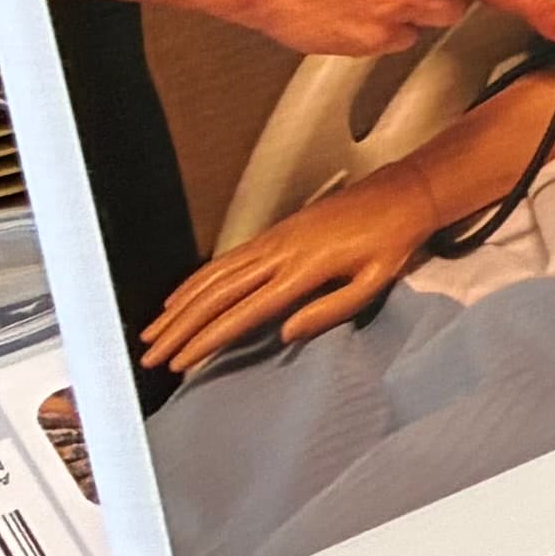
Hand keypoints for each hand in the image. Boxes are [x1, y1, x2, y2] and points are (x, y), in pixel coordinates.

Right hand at [141, 171, 446, 374]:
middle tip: (150, 357)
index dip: (207, 340)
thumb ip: (331, 311)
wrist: (404, 192)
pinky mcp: (275, 231)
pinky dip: (197, 278)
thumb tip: (286, 334)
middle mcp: (280, 252)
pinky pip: (226, 258)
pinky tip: (179, 296)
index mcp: (304, 270)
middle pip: (217, 295)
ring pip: (214, 275)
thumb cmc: (394, 241)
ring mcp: (274, 239)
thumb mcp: (375, 282)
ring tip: (152, 333)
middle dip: (179, 328)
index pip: (244, 313)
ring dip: (179, 306)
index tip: (180, 363)